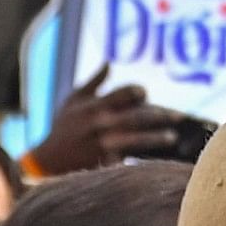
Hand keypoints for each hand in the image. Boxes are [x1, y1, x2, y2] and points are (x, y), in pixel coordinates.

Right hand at [30, 67, 195, 175]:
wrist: (47, 162)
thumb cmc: (62, 129)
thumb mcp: (72, 101)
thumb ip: (93, 82)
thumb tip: (109, 63)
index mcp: (95, 105)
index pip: (126, 92)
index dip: (139, 92)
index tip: (144, 95)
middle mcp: (101, 123)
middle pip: (138, 115)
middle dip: (160, 114)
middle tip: (178, 116)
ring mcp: (103, 144)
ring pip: (138, 138)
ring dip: (157, 137)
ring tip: (171, 137)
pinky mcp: (104, 162)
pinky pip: (129, 158)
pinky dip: (143, 158)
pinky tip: (157, 159)